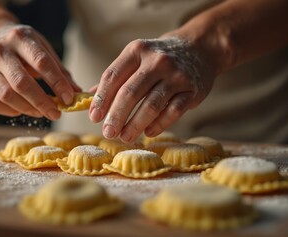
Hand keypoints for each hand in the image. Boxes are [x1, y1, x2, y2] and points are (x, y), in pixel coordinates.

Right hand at [0, 24, 79, 119]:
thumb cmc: (24, 47)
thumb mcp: (43, 49)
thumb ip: (60, 71)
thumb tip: (77, 93)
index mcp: (20, 38)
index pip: (41, 62)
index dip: (57, 83)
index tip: (69, 98)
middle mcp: (0, 51)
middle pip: (22, 82)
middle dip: (42, 102)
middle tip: (57, 113)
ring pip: (7, 95)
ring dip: (29, 109)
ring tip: (43, 113)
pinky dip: (12, 111)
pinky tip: (24, 109)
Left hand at [89, 37, 217, 142]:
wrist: (199, 48)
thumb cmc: (159, 58)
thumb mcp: (136, 58)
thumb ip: (115, 77)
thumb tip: (88, 98)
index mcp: (137, 51)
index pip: (113, 76)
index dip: (101, 99)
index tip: (94, 118)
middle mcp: (157, 61)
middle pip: (130, 92)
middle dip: (116, 116)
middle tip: (107, 133)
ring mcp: (176, 75)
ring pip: (151, 105)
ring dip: (135, 125)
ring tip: (124, 137)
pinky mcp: (192, 90)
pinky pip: (173, 112)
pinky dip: (158, 125)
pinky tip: (147, 133)